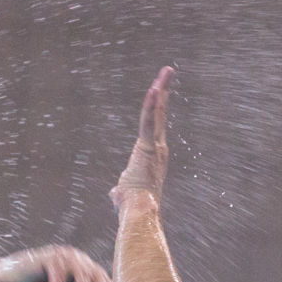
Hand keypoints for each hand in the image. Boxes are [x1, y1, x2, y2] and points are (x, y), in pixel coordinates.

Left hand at [109, 66, 172, 207]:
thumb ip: (119, 190)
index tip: (160, 91)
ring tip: (166, 71)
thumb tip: (114, 195)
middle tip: (168, 71)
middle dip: (163, 90)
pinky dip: (151, 106)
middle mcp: (159, 147)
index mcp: (153, 154)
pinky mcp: (147, 146)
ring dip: (161, 90)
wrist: (139, 210)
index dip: (157, 107)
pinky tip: (155, 89)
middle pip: (160, 113)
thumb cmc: (132, 204)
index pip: (155, 125)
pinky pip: (149, 122)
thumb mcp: (123, 192)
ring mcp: (155, 146)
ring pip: (157, 113)